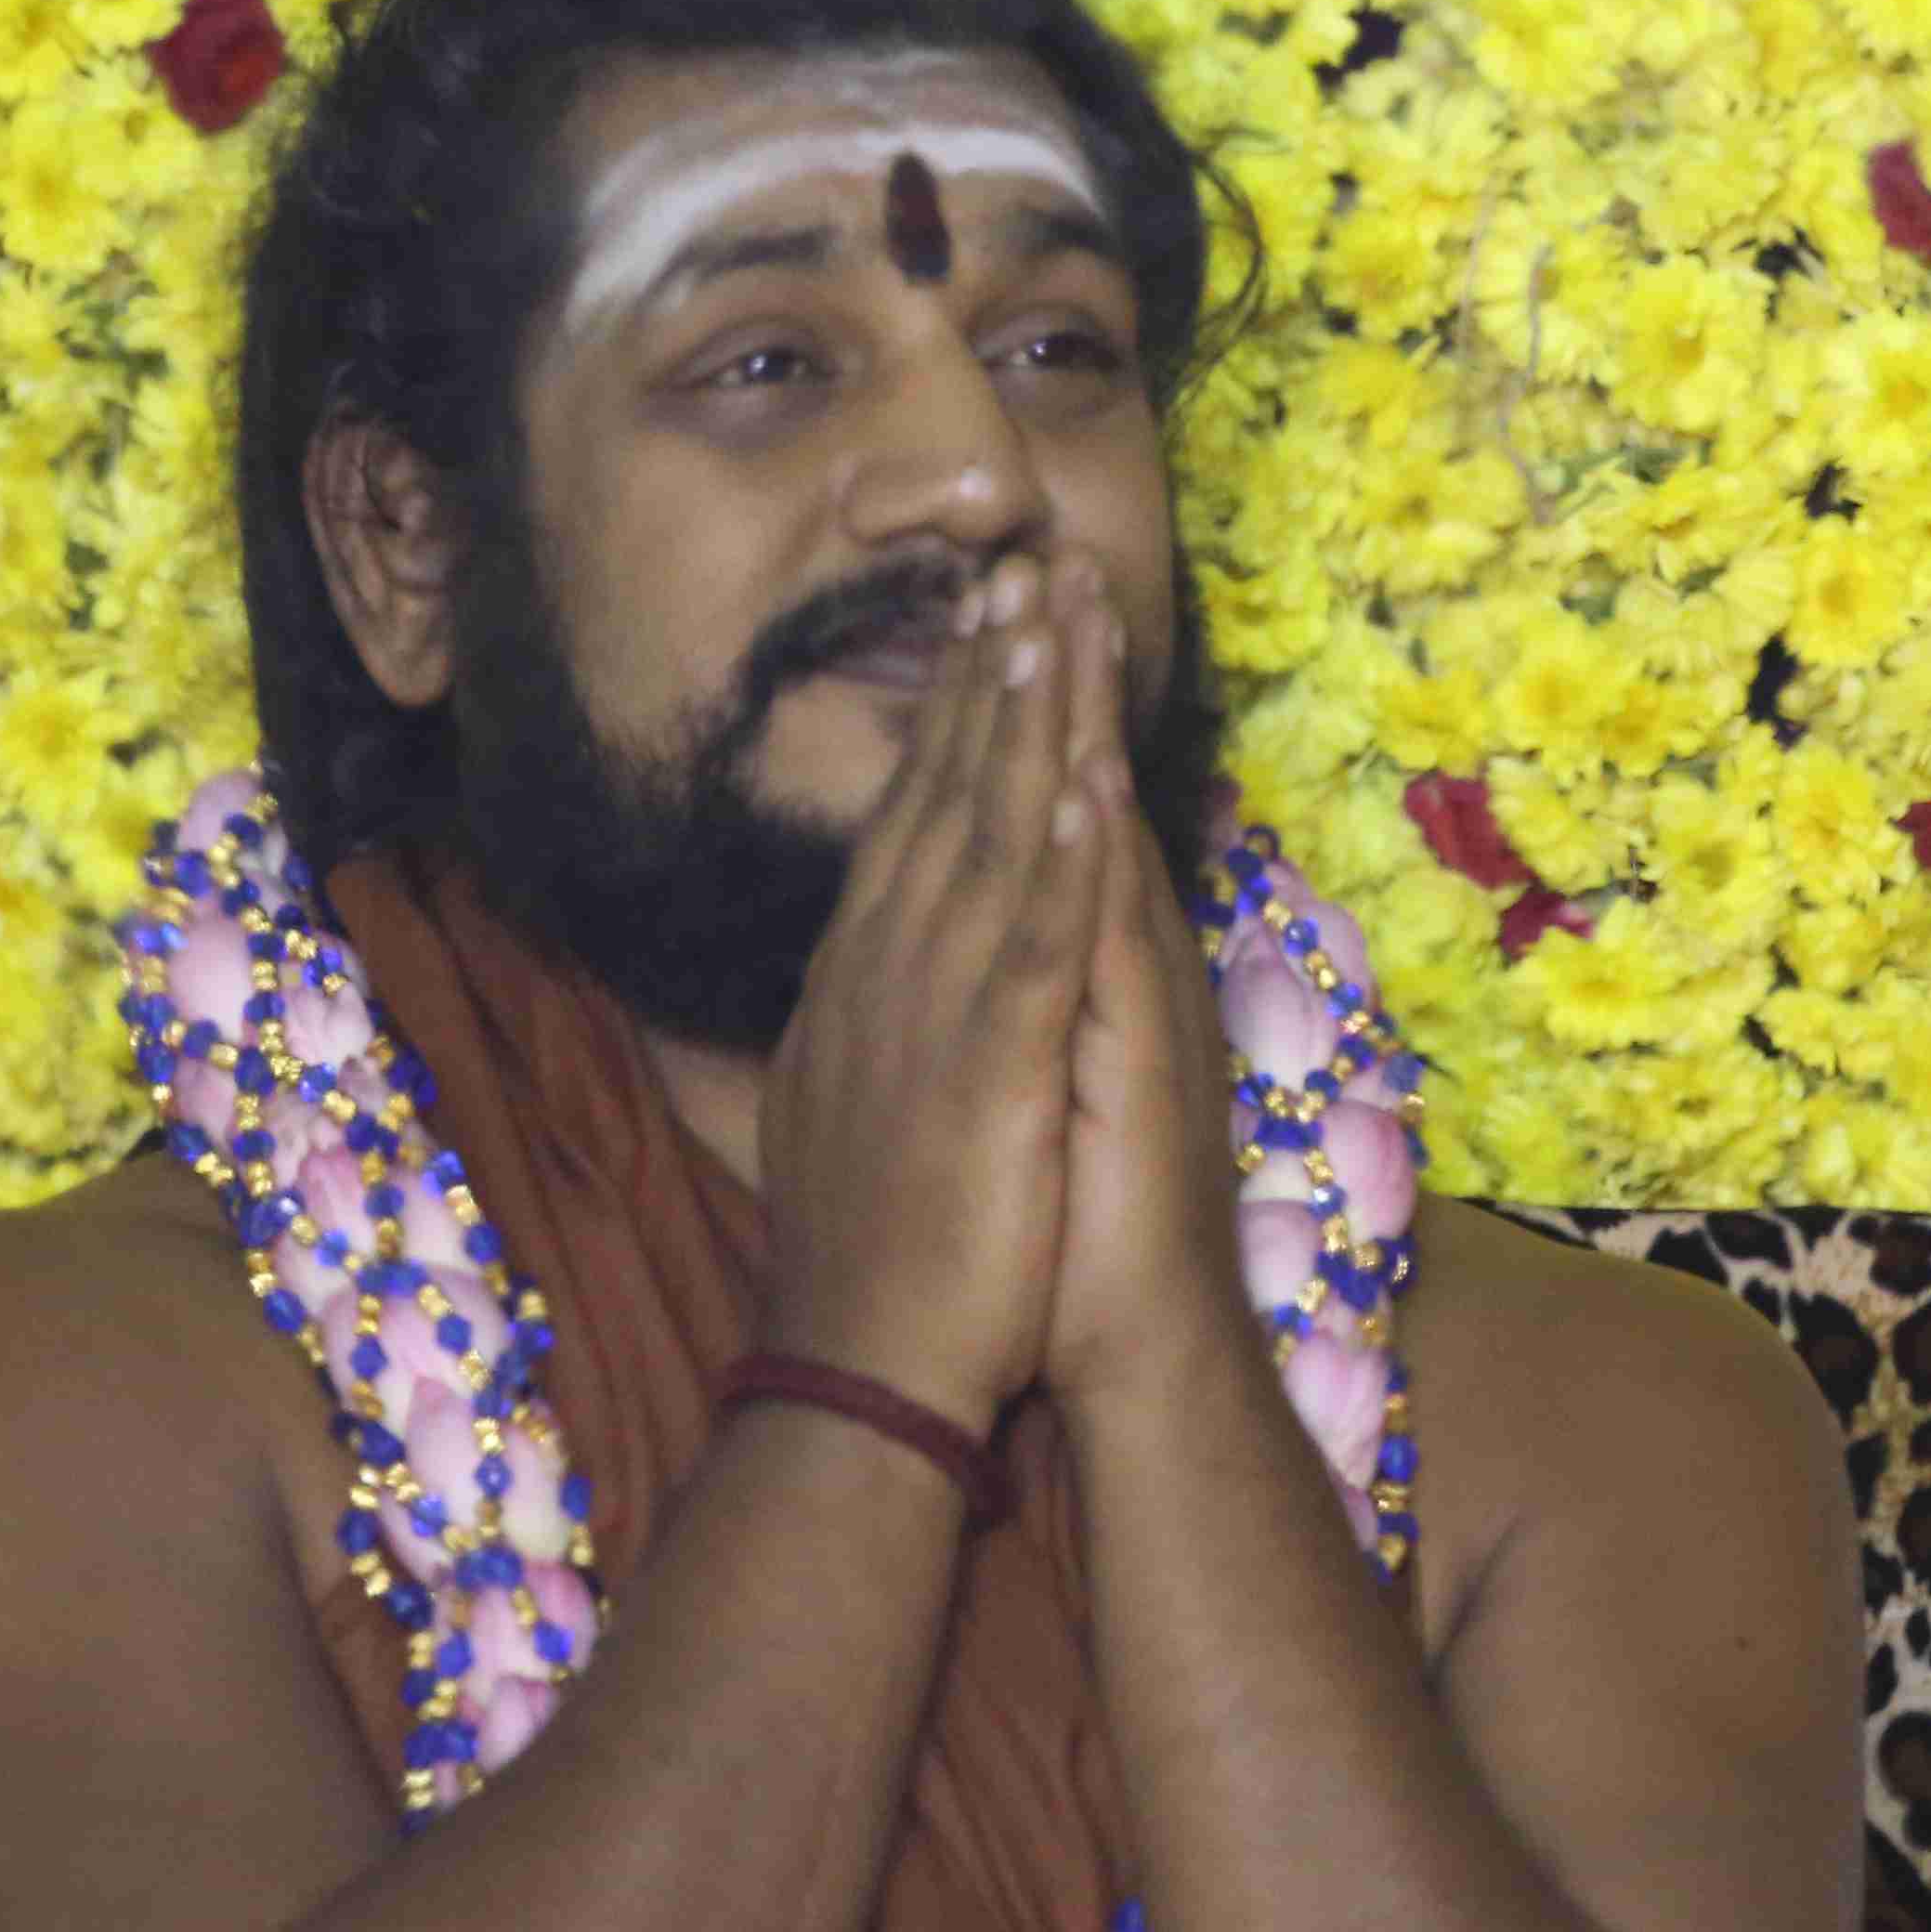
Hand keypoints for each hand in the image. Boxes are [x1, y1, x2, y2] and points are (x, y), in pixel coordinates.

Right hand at [749, 551, 1114, 1429]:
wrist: (864, 1373)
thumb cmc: (873, 1261)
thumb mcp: (848, 1111)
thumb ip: (861, 1028)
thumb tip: (862, 979)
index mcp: (864, 980)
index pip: (912, 816)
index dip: (953, 711)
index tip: (984, 617)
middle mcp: (889, 972)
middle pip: (945, 794)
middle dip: (989, 674)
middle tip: (1019, 557)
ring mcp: (936, 1013)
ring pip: (988, 838)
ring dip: (1023, 723)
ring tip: (1052, 615)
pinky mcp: (990, 1070)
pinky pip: (1031, 945)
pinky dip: (1058, 860)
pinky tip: (1082, 781)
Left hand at [1044, 578, 1257, 1423]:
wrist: (1133, 1350)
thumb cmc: (1065, 1244)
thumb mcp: (1024, 1097)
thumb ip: (1016, 1010)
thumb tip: (982, 945)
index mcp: (1068, 975)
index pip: (1042, 818)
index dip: (1021, 714)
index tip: (1001, 610)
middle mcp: (1112, 969)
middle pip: (1077, 793)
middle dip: (1055, 673)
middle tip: (1039, 550)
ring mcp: (1128, 1004)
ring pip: (1097, 833)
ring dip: (1080, 718)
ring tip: (1066, 605)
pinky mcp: (1129, 1056)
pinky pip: (1106, 936)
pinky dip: (1091, 851)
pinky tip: (1084, 769)